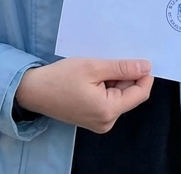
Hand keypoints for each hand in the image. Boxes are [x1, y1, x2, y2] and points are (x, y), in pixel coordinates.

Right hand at [14, 57, 152, 132]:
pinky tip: (94, 75)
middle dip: (126, 76)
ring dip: (115, 80)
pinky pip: (108, 100)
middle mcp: (107, 122)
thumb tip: (146, 67)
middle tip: (111, 58)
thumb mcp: (93, 67)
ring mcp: (99, 122)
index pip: (140, 93)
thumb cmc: (61, 78)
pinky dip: (106, 86)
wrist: (33, 91)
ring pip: (119, 96)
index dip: (144, 75)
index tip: (141, 58)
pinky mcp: (92, 118)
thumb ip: (122, 68)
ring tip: (99, 67)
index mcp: (108, 111)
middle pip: (129, 95)